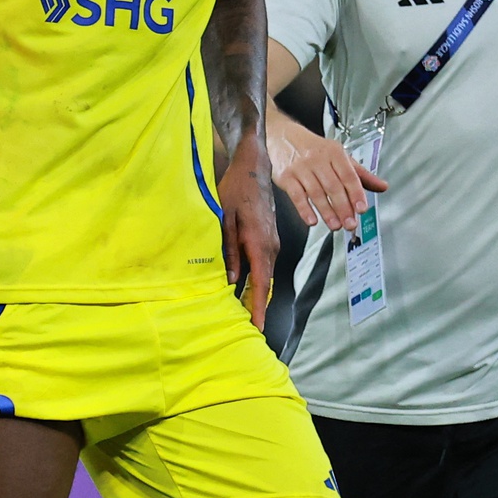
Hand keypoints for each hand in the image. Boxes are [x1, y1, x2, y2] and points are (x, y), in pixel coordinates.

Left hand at [218, 137, 278, 328]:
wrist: (254, 168)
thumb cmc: (236, 190)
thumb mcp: (226, 218)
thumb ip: (229, 250)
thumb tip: (230, 278)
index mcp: (259, 242)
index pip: (260, 282)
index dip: (257, 306)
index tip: (256, 327)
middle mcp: (270, 246)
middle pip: (264, 284)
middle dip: (257, 307)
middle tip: (249, 329)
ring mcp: (272, 243)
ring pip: (264, 274)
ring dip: (255, 294)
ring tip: (244, 314)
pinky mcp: (268, 239)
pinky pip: (263, 264)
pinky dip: (256, 279)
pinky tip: (244, 288)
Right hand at [274, 125, 388, 231]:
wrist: (281, 136)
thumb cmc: (313, 149)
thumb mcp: (338, 156)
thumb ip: (360, 173)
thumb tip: (382, 186)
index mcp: (334, 153)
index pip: (348, 175)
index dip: (356, 193)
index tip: (362, 209)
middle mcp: (317, 159)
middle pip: (333, 186)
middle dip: (343, 208)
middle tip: (350, 224)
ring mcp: (300, 168)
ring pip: (316, 193)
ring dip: (327, 212)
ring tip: (335, 225)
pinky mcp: (285, 177)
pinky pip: (296, 196)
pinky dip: (304, 210)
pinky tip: (312, 220)